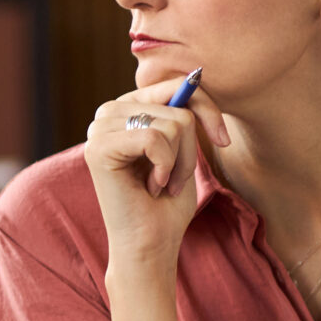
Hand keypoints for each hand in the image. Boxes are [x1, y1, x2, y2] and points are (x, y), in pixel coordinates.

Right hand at [83, 82, 233, 272]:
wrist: (151, 245)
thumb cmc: (168, 202)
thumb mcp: (183, 146)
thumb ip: (183, 111)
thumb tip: (195, 75)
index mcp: (127, 107)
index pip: (177, 84)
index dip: (208, 109)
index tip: (223, 140)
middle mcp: (108, 112)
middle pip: (178, 107)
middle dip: (190, 150)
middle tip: (172, 179)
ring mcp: (98, 129)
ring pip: (171, 124)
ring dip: (179, 162)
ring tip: (161, 183)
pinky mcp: (97, 148)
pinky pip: (155, 139)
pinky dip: (165, 168)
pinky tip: (151, 187)